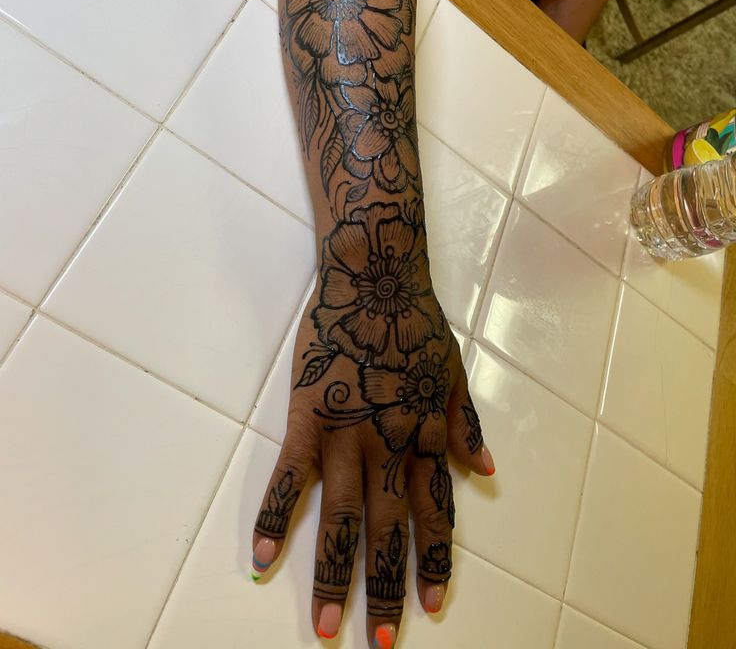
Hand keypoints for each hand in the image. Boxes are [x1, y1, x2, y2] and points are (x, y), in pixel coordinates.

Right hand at [251, 201, 494, 647]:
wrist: (373, 281)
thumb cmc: (414, 324)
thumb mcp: (455, 374)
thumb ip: (468, 427)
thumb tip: (488, 473)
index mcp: (427, 438)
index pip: (435, 514)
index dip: (434, 561)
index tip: (434, 607)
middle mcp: (390, 448)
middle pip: (388, 529)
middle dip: (386, 587)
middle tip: (382, 641)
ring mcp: (346, 436)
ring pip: (340, 517)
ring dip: (333, 574)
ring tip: (326, 624)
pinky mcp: (308, 420)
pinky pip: (289, 478)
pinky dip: (274, 518)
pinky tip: (263, 559)